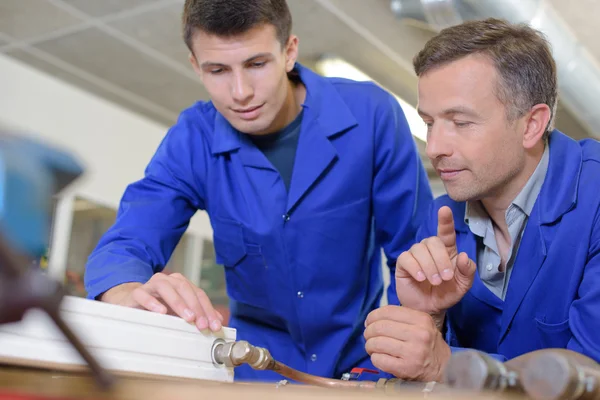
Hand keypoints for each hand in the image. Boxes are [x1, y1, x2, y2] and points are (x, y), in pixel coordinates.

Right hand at [100, 272, 223, 331]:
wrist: (129, 302)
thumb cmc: (157, 306)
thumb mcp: (179, 311)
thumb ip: (198, 313)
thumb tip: (218, 321)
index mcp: (180, 283)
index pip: (198, 294)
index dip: (208, 310)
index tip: (214, 325)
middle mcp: (168, 280)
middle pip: (185, 289)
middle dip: (196, 307)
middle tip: (201, 324)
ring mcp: (151, 285)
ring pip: (166, 288)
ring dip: (178, 302)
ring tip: (187, 317)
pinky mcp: (136, 293)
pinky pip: (143, 295)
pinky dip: (153, 303)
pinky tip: (161, 312)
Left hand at [364, 306, 450, 381]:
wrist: (443, 368)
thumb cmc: (427, 343)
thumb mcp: (421, 324)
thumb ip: (400, 318)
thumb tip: (371, 319)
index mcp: (421, 320)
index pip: (388, 312)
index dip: (373, 315)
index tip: (369, 321)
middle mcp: (418, 335)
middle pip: (380, 327)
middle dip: (369, 331)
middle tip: (368, 336)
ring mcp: (412, 352)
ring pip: (377, 343)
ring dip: (369, 345)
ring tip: (372, 347)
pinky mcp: (406, 368)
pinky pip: (379, 359)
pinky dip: (374, 358)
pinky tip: (379, 357)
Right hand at [395, 206, 475, 314]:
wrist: (429, 310)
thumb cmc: (446, 294)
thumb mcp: (463, 286)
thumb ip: (467, 271)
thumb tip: (465, 256)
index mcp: (446, 251)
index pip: (445, 232)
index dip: (445, 220)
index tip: (444, 209)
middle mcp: (430, 250)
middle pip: (432, 241)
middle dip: (440, 259)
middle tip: (445, 278)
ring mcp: (415, 256)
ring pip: (419, 250)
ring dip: (429, 266)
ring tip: (434, 281)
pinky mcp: (403, 264)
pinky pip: (406, 258)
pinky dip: (415, 268)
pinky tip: (421, 278)